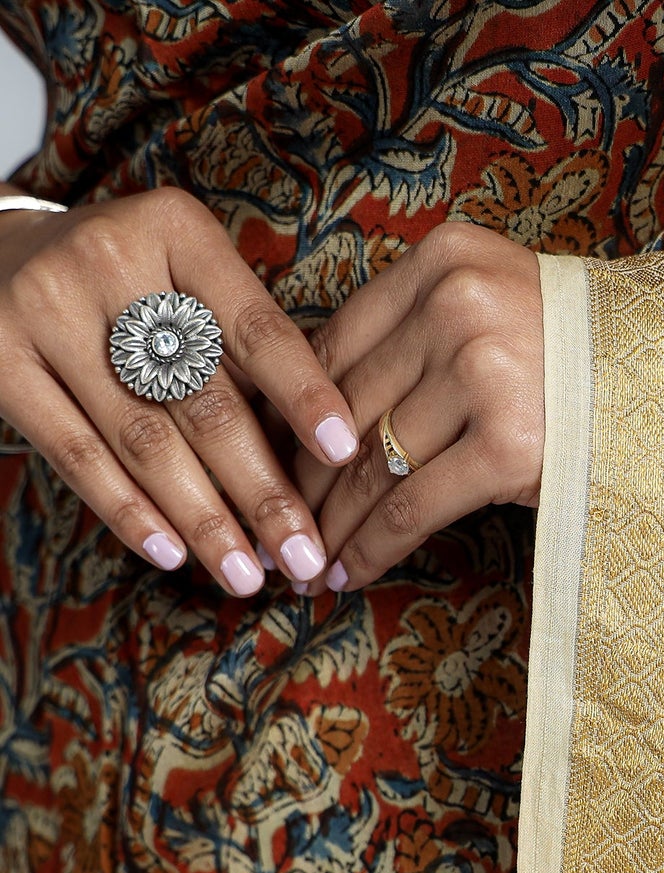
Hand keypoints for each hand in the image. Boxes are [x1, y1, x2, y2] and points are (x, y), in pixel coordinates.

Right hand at [0, 187, 360, 594]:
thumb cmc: (132, 287)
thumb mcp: (190, 285)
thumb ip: (245, 356)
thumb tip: (322, 467)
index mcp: (178, 232)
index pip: (258, 328)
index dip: (305, 395)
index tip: (346, 454)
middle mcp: (110, 260)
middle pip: (205, 399)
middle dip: (262, 490)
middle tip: (304, 554)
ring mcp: (45, 309)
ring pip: (144, 438)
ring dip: (204, 519)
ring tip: (246, 576)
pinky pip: (76, 454)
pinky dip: (130, 511)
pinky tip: (173, 554)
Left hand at [294, 222, 542, 592]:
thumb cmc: (585, 364)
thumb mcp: (498, 312)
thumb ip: (421, 334)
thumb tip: (320, 412)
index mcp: (444, 259)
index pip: (333, 343)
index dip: (290, 417)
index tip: (267, 463)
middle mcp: (456, 303)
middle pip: (342, 406)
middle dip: (300, 480)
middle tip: (276, 527)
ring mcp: (483, 370)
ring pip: (368, 462)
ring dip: (329, 522)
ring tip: (306, 561)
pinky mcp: (509, 443)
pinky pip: (411, 505)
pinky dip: (372, 546)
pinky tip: (350, 572)